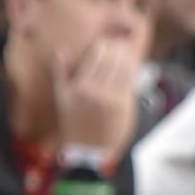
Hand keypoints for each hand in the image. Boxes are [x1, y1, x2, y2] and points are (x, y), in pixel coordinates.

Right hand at [53, 34, 140, 157]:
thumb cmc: (74, 123)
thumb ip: (61, 72)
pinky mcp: (125, 106)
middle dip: (118, 47)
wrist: (88, 151)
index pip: (96, 55)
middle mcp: (95, 91)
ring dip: (128, 56)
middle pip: (113, 58)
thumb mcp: (62, 97)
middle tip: (119, 44)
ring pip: (125, 67)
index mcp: (79, 87)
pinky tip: (132, 66)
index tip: (107, 42)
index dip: (105, 44)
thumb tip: (61, 49)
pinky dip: (133, 70)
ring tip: (127, 52)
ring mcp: (112, 99)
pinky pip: (131, 81)